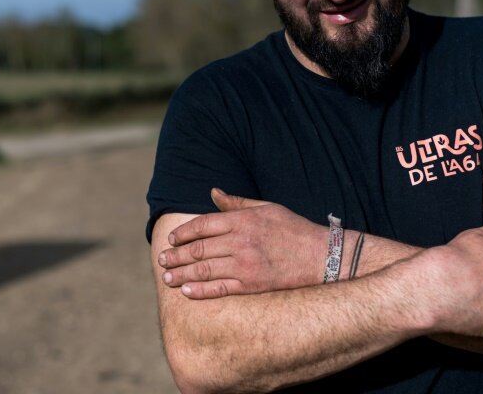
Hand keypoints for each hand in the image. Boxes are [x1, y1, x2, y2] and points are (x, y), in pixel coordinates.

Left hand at [157, 188, 327, 298]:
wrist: (320, 257)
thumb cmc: (293, 229)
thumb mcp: (267, 207)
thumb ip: (237, 202)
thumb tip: (213, 191)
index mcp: (243, 220)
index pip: (203, 225)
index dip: (183, 233)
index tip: (172, 239)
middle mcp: (240, 242)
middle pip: (199, 249)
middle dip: (176, 255)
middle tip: (161, 260)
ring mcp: (245, 265)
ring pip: (204, 269)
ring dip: (181, 273)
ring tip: (167, 277)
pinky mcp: (251, 286)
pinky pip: (219, 289)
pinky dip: (199, 290)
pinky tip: (186, 291)